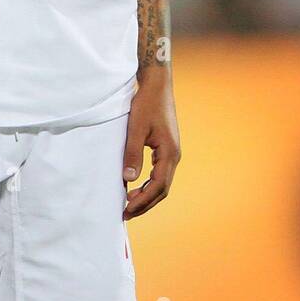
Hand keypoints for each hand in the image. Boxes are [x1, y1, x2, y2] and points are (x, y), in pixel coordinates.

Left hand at [122, 68, 180, 218]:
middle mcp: (174, 155)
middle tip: (126, 214)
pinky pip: (160, 173)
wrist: (157, 86)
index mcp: (169, 153)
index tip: (126, 209)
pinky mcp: (166, 149)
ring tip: (129, 204)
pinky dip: (148, 184)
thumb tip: (129, 180)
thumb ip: (133, 154)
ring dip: (147, 195)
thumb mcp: (136, 129)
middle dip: (145, 203)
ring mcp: (172, 152)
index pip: (158, 185)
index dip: (143, 201)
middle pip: (162, 189)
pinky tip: (136, 187)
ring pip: (162, 182)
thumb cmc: (147, 105)